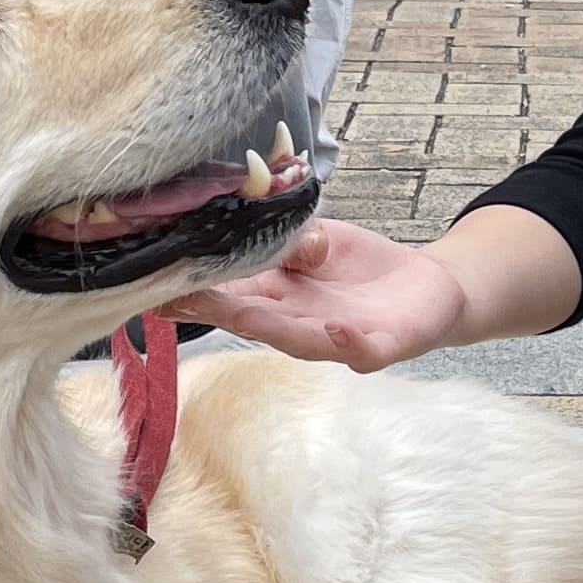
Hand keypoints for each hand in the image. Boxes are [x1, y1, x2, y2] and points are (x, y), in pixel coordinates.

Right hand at [172, 218, 467, 370]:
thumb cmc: (360, 267)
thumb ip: (291, 240)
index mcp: (277, 297)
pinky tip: (335, 328)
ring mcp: (337, 341)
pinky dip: (348, 342)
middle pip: (252, 319)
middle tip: (176, 298)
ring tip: (241, 315)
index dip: (194, 289)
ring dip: (270, 329)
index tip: (154, 280)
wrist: (428, 287)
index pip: (228, 294)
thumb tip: (261, 232)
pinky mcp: (380, 348)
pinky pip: (361, 350)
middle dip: (216, 311)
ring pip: (298, 340)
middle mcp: (298, 324)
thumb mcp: (320, 240)